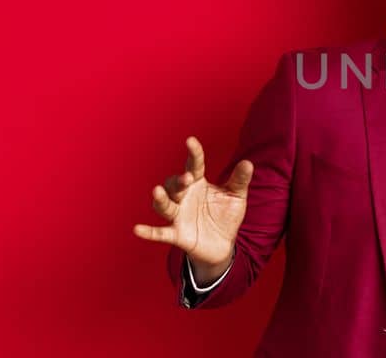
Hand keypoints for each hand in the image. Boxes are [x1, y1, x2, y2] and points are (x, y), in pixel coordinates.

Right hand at [132, 136, 253, 281]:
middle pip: (175, 185)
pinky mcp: (176, 235)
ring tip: (157, 191)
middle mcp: (184, 197)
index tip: (190, 141)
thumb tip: (248, 163)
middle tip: (187, 178)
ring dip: (160, 199)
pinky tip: (137, 229)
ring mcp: (178, 216)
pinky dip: (148, 232)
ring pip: (165, 205)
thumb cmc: (225, 215)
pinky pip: (159, 233)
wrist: (223, 244)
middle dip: (179, 181)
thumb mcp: (236, 197)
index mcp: (198, 184)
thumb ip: (240, 181)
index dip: (193, 153)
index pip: (194, 165)